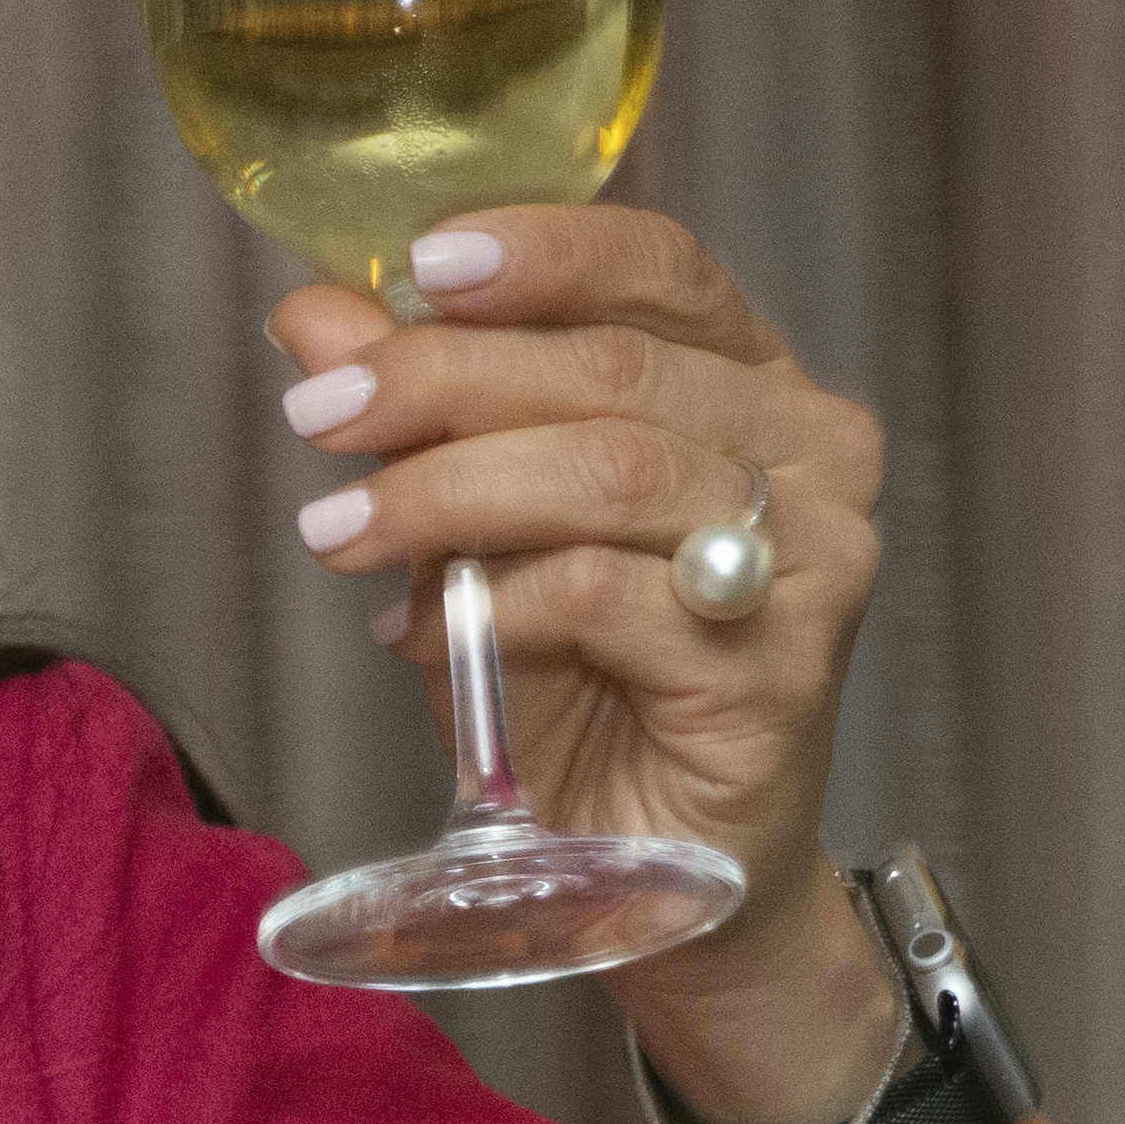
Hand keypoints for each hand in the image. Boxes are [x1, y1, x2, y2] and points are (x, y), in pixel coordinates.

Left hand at [274, 204, 904, 1123]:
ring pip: (614, 470)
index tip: (418, 262)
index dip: (543, 251)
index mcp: (750, 387)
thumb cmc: (574, 685)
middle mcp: (808, 454)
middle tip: (317, 415)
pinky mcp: (778, 666)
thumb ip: (413, 414)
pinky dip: (494, 603)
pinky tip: (415, 632)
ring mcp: (811, 560)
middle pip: (618, 369)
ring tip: (338, 533)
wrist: (646, 872)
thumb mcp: (470, 529)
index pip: (662, 271)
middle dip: (444, 380)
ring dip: (450, 490)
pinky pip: (613, 595)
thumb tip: (313, 307)